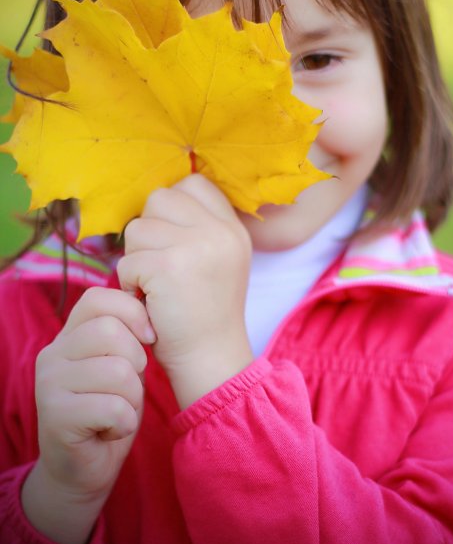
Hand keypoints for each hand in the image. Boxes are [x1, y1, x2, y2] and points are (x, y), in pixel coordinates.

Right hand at [22, 287, 152, 543]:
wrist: (82, 470)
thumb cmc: (109, 411)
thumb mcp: (120, 365)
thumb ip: (126, 336)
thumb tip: (148, 312)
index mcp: (68, 336)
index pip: (98, 298)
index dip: (133, 313)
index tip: (148, 339)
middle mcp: (52, 354)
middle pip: (112, 332)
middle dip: (137, 363)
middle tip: (127, 389)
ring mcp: (48, 384)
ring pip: (118, 371)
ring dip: (132, 398)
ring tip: (117, 411)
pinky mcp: (56, 416)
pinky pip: (114, 407)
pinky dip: (125, 422)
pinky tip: (111, 430)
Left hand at [118, 175, 253, 406]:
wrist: (210, 360)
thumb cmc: (205, 315)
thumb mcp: (221, 260)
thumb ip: (200, 228)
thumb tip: (159, 201)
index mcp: (233, 228)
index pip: (193, 183)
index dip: (173, 208)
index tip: (172, 241)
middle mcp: (220, 231)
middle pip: (160, 199)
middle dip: (150, 232)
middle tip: (160, 267)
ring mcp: (195, 246)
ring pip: (138, 229)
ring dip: (136, 259)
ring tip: (155, 287)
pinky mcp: (167, 267)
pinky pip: (126, 261)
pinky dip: (128, 284)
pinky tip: (148, 303)